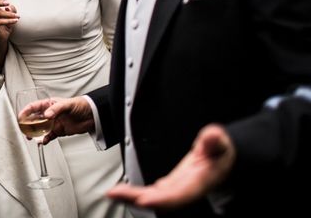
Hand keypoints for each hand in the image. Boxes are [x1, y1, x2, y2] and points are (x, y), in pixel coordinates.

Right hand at [0, 0, 18, 43]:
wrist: (2, 37)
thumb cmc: (6, 24)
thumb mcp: (10, 15)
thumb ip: (11, 9)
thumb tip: (8, 7)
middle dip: (0, 2)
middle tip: (8, 3)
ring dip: (10, 14)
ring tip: (17, 16)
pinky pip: (0, 21)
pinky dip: (9, 20)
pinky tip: (16, 20)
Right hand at [23, 96, 95, 143]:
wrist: (93, 116)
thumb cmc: (82, 105)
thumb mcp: (68, 104)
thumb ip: (56, 109)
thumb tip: (47, 115)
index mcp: (50, 104)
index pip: (34, 107)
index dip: (26, 111)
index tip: (21, 117)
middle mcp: (50, 113)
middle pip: (35, 119)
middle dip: (28, 125)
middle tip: (25, 131)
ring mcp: (54, 123)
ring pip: (40, 129)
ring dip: (35, 134)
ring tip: (32, 138)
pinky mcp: (59, 131)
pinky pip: (49, 136)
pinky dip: (45, 139)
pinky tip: (43, 141)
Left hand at [107, 124, 235, 209]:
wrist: (221, 158)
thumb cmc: (221, 152)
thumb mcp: (221, 141)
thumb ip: (215, 139)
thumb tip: (212, 135)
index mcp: (199, 181)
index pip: (180, 194)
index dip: (162, 199)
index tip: (144, 199)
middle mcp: (186, 189)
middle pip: (160, 199)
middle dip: (137, 198)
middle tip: (114, 193)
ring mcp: (177, 188)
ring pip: (153, 196)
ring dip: (132, 196)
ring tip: (113, 193)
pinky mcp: (170, 185)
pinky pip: (152, 192)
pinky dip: (136, 193)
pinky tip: (122, 192)